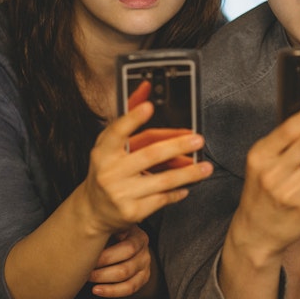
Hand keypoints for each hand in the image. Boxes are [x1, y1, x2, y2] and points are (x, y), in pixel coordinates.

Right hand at [83, 96, 212, 234]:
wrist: (93, 210)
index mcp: (103, 151)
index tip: (149, 107)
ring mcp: (121, 193)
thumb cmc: (107, 170)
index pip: (117, 131)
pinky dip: (178, 191)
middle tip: (197, 140)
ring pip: (163, 180)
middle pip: (150, 155)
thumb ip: (129, 116)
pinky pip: (162, 199)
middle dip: (177, 146)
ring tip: (205, 168)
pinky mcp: (133, 211)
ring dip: (188, 173)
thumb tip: (145, 87)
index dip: (133, 118)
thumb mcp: (110, 144)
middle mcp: (110, 171)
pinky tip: (187, 186)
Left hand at [89, 226, 152, 297]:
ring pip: (126, 279)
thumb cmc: (113, 234)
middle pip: (126, 267)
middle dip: (102, 271)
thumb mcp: (111, 228)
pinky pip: (129, 289)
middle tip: (85, 270)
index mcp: (138, 237)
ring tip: (88, 279)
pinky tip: (97, 290)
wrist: (123, 243)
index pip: (128, 249)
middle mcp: (144, 252)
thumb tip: (91, 231)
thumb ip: (105, 229)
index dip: (107, 256)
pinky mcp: (143, 278)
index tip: (89, 259)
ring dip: (104, 281)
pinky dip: (111, 291)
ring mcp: (145, 266)